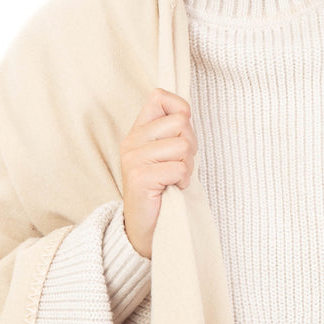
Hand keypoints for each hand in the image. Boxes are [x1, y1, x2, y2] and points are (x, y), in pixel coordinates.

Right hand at [119, 88, 197, 259]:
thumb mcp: (165, 154)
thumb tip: (187, 112)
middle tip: (180, 164)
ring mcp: (134, 158)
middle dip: (190, 145)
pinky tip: (171, 188)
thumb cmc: (161, 189)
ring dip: (188, 166)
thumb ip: (172, 132)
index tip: (181, 132)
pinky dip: (183, 181)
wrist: (144, 227)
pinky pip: (179, 168)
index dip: (180, 109)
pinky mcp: (141, 176)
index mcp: (138, 130)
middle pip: (181, 122)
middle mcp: (132, 140)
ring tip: (174, 178)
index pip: (159, 96)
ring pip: (183, 146)